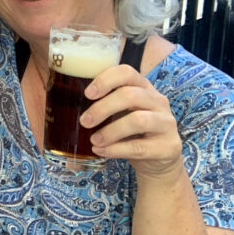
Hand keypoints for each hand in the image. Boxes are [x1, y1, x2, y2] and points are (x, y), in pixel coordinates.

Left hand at [82, 63, 183, 178]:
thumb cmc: (132, 132)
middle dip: (102, 108)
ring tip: (93, 140)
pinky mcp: (169, 147)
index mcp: (144, 88)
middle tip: (84, 121)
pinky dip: (116, 149)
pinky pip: (140, 147)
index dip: (106, 79)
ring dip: (110, 131)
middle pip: (130, 96)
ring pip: (137, 121)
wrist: (159, 163)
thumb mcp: (120, 113)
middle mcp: (159, 101)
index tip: (87, 93)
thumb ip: (104, 103)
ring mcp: (167, 124)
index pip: (127, 72)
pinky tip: (101, 151)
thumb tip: (64, 99)